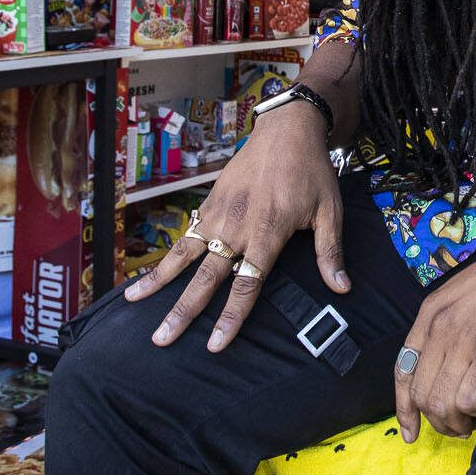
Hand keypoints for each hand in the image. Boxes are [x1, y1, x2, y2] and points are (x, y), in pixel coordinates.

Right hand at [125, 105, 346, 351]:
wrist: (287, 130)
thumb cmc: (311, 172)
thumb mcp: (330, 210)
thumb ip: (330, 251)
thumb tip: (342, 289)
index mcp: (268, 232)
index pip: (246, 284)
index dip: (231, 316)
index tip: (215, 344)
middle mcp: (238, 226)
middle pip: (206, 277)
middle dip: (183, 311)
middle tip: (161, 339)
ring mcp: (219, 214)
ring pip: (184, 255)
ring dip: (159, 282)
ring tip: (133, 304)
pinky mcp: (210, 204)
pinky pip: (184, 235)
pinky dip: (164, 256)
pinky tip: (147, 273)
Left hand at [396, 222, 475, 441]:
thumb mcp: (465, 292)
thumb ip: (448, 324)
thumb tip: (446, 367)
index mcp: (431, 312)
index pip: (402, 372)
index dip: (404, 409)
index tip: (410, 432)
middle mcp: (441, 326)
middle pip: (421, 395)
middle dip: (438, 421)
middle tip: (460, 427)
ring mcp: (466, 338)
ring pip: (443, 403)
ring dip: (458, 422)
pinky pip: (470, 399)